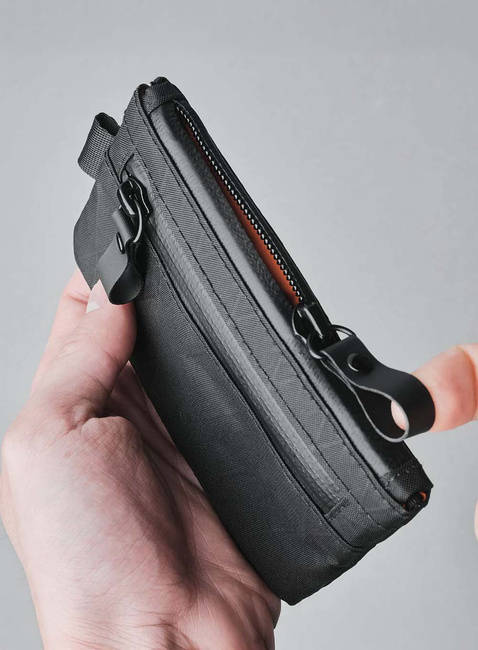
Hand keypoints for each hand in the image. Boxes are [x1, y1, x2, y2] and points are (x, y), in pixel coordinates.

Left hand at [0, 271, 279, 649]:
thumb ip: (78, 364)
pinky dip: (236, 363)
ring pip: (188, 353)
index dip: (104, 273)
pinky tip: (240, 343)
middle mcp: (122, 413)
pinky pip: (231, 389)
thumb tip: (112, 296)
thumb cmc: (90, 561)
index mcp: (67, 405)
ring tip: (207, 286)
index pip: (84, 316)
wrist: (168, 637)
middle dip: (154, 290)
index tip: (128, 233)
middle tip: (172, 250)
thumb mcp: (47, 443)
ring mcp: (176, 429)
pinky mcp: (222, 447)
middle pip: (140, 327)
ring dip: (197, 325)